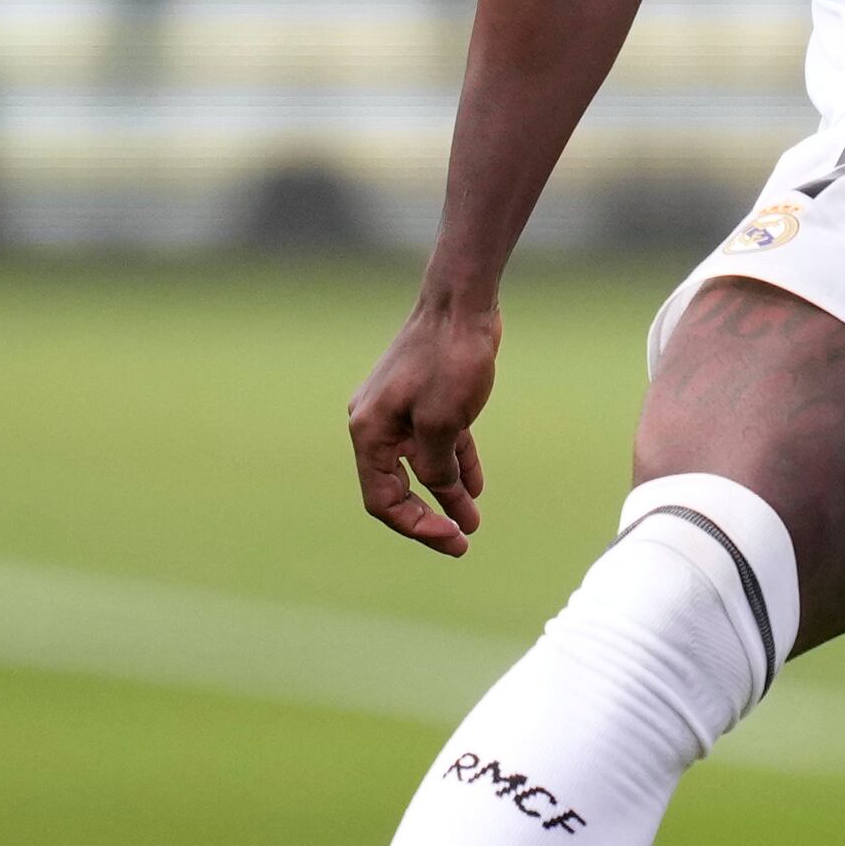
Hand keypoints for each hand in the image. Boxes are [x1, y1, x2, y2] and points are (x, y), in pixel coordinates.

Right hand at [349, 293, 500, 555]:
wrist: (461, 303)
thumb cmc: (449, 359)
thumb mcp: (443, 424)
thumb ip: (438, 469)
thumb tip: (442, 495)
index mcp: (369, 432)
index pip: (383, 500)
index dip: (416, 527)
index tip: (453, 540)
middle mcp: (377, 424)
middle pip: (397, 488)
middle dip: (429, 517)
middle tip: (462, 541)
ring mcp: (400, 411)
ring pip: (420, 467)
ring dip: (445, 495)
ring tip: (472, 522)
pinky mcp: (424, 399)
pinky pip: (435, 444)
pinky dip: (453, 465)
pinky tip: (475, 487)